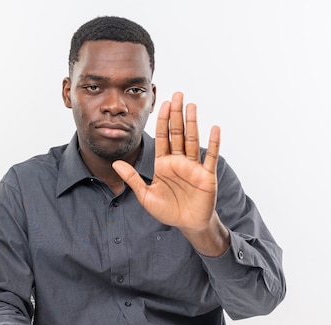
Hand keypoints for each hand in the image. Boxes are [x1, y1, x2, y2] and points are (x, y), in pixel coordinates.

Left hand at [113, 92, 227, 255]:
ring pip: (193, 140)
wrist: (187, 224)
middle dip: (177, 114)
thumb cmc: (168, 210)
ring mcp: (194, 167)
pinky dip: (213, 143)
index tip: (162, 104)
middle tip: (178, 94)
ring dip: (192, 123)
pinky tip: (214, 128)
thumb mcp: (146, 195)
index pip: (163, 137)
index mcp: (164, 164)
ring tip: (191, 105)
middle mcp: (179, 161)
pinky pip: (210, 157)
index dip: (162, 121)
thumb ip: (133, 178)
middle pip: (178, 133)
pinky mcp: (206, 175)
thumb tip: (115, 163)